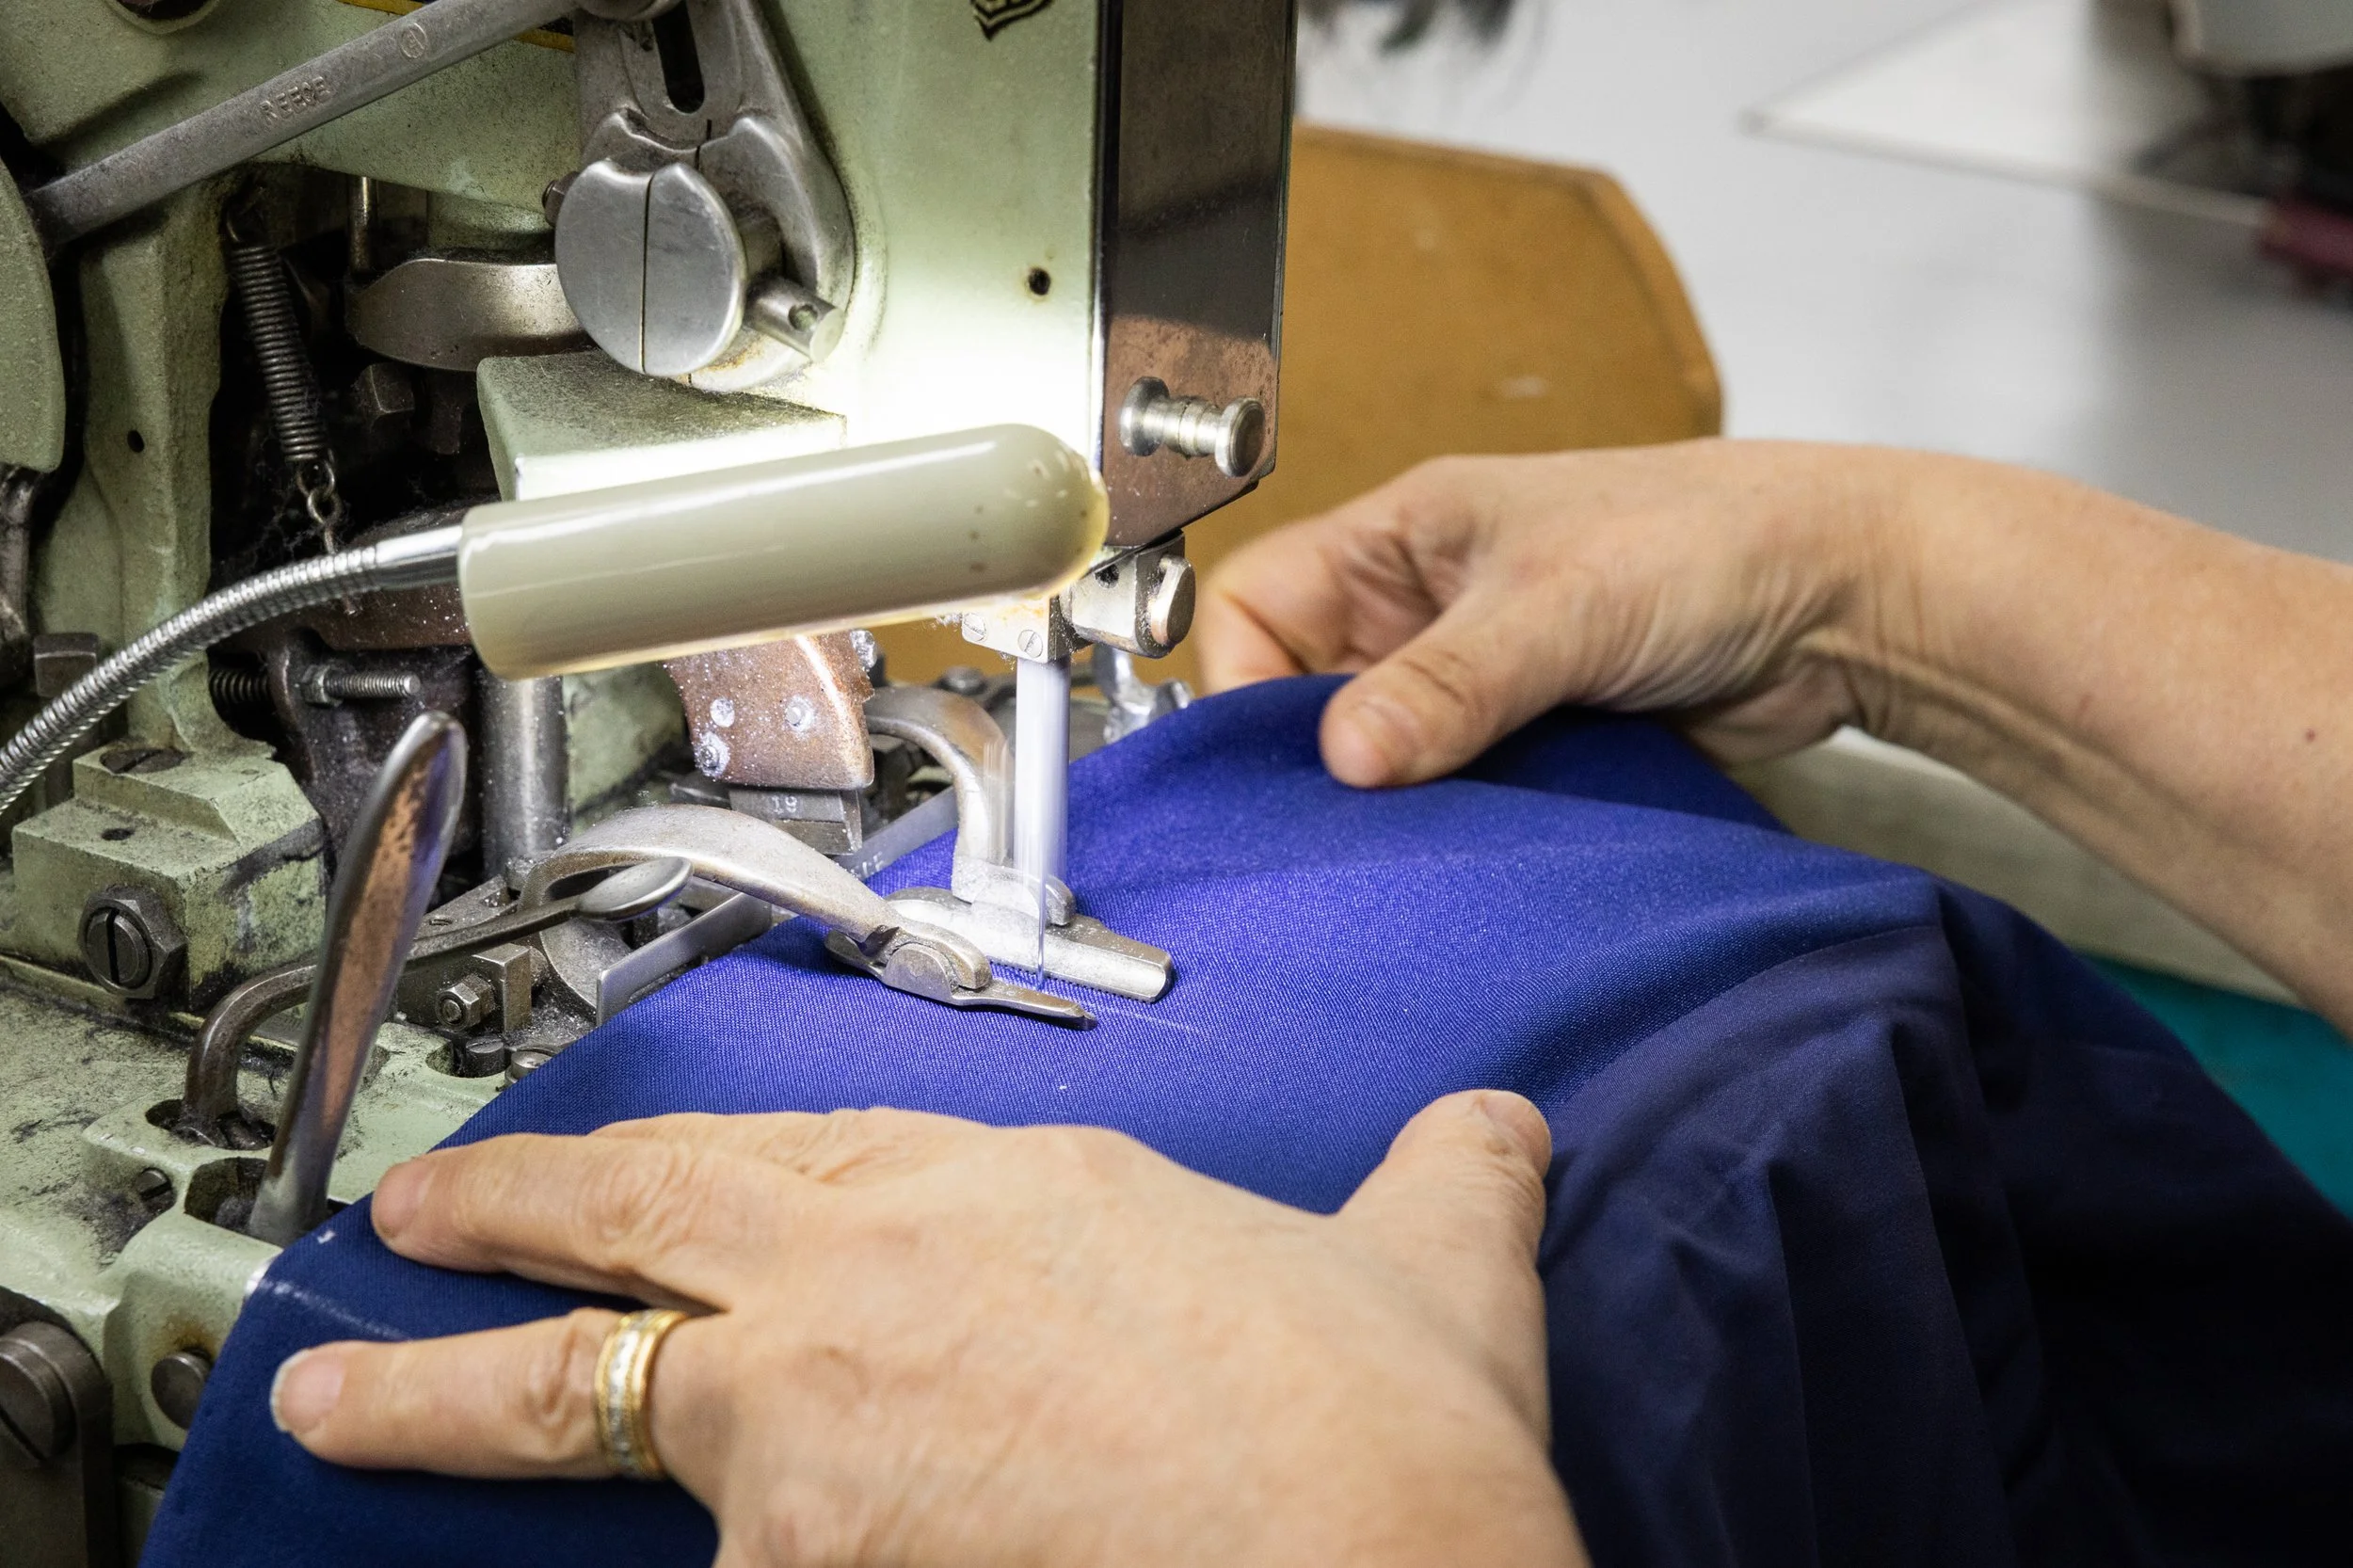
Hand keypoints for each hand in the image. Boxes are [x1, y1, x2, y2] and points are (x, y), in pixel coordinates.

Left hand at [270, 1092, 1586, 1567]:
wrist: (1365, 1560)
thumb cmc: (1381, 1435)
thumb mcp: (1432, 1259)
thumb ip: (1440, 1179)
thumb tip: (1491, 1134)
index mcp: (1007, 1188)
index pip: (802, 1148)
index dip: (700, 1158)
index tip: (634, 1170)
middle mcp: (879, 1279)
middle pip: (631, 1225)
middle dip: (497, 1221)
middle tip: (401, 1231)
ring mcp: (813, 1425)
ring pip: (592, 1399)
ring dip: (464, 1400)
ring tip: (361, 1411)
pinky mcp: (795, 1560)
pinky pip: (700, 1559)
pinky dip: (677, 1554)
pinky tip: (630, 1559)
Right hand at [1198, 440, 1923, 785]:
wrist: (1843, 600)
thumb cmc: (1710, 542)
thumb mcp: (1557, 607)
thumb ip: (1447, 684)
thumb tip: (1344, 758)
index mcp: (1404, 536)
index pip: (1256, 605)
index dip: (1244, 682)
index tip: (1276, 761)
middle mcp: (1425, 604)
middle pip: (1307, 691)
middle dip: (1316, 758)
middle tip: (1335, 823)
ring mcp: (1477, 674)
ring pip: (1382, 751)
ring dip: (1392, 799)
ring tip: (1405, 845)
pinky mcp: (1528, 739)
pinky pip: (1453, 790)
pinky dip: (1452, 823)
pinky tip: (1463, 854)